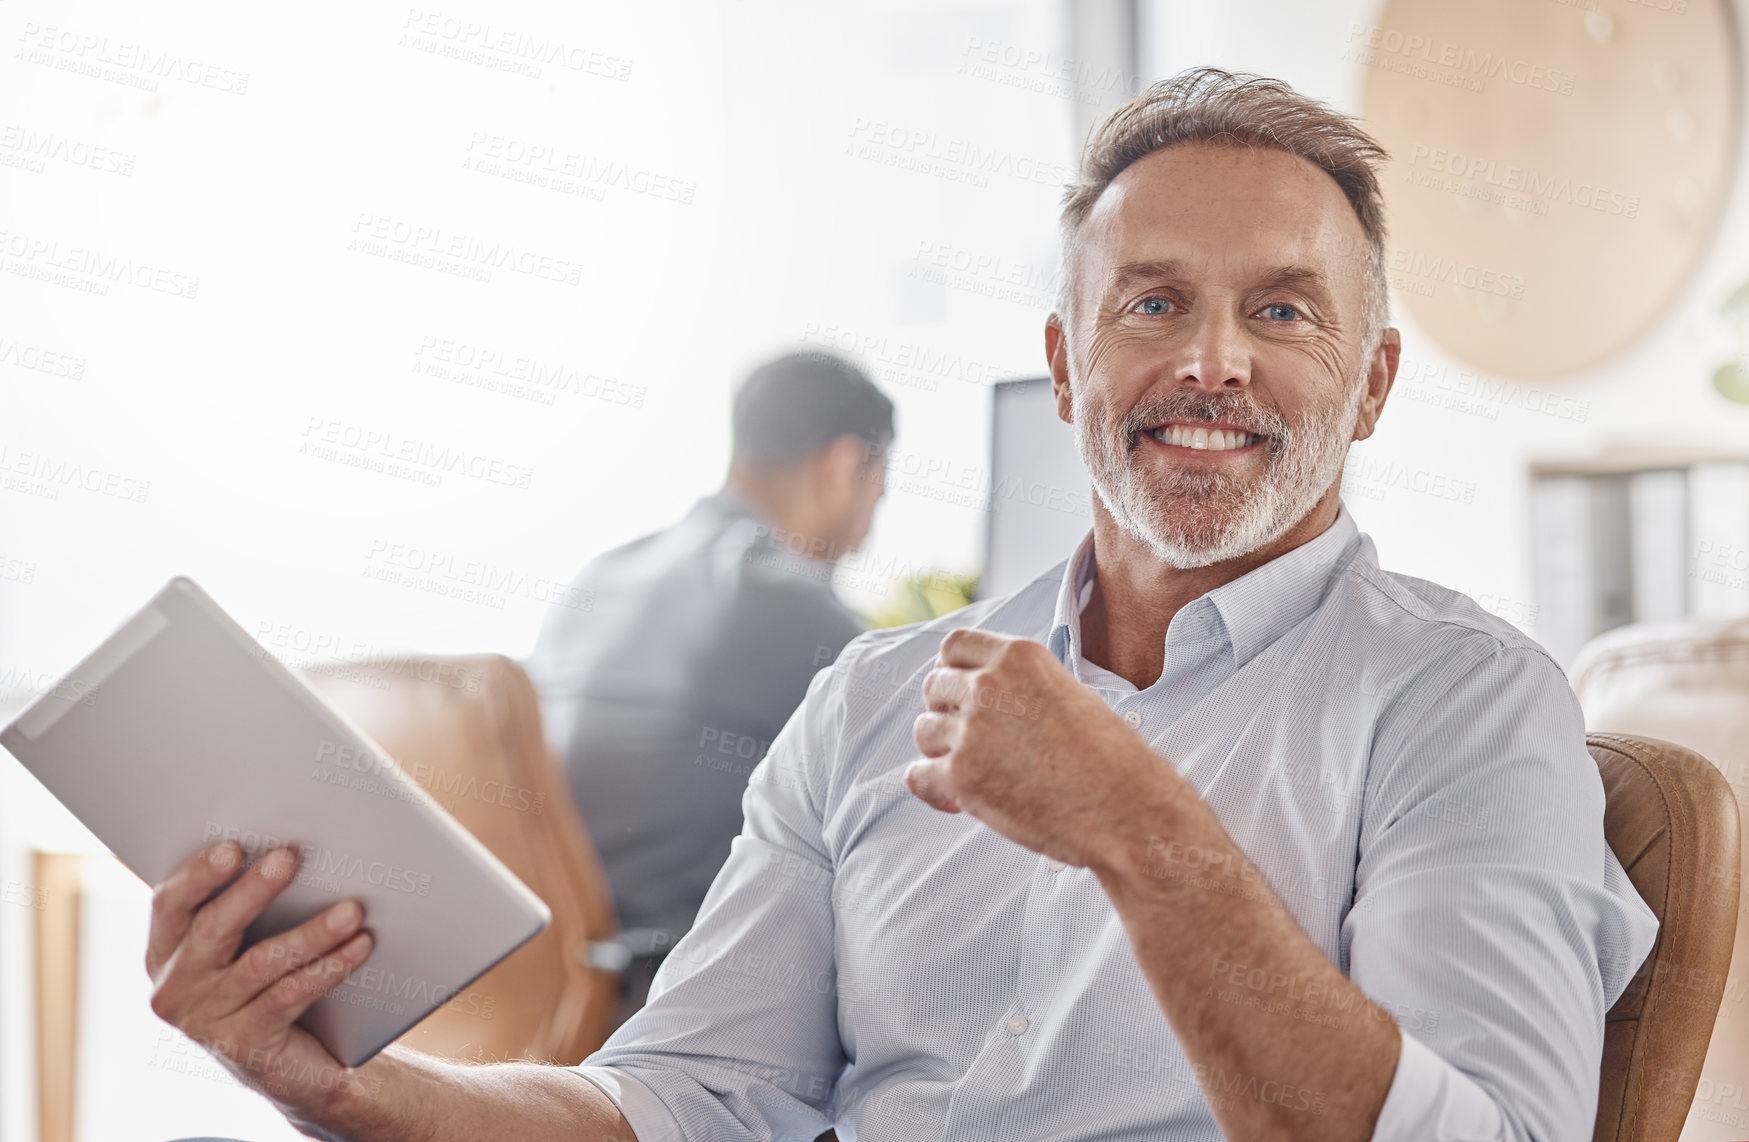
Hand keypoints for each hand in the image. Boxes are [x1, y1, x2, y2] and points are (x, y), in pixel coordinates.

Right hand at [146, 841, 376, 1120]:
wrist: (291, 1065)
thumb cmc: (269, 984)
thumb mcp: (248, 943)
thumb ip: (250, 903)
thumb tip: (289, 850)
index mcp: (166, 952)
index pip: (170, 905)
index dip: (197, 875)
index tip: (232, 847)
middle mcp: (174, 988)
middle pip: (212, 929)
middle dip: (253, 891)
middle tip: (290, 859)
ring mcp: (205, 1021)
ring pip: (260, 963)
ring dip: (311, 932)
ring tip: (351, 909)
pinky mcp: (244, 1046)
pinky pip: (290, 996)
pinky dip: (329, 967)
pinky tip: (359, 946)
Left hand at [905, 629, 1178, 869]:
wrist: (1127, 810)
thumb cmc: (1111, 760)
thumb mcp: (1069, 694)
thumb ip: (1023, 687)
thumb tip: (988, 696)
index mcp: (1019, 656)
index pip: (954, 646)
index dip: (953, 671)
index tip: (960, 693)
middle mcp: (989, 684)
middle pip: (934, 687)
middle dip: (946, 713)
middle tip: (971, 740)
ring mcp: (971, 730)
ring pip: (925, 732)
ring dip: (942, 751)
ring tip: (974, 772)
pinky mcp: (961, 776)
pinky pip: (918, 776)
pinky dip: (932, 789)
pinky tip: (957, 799)